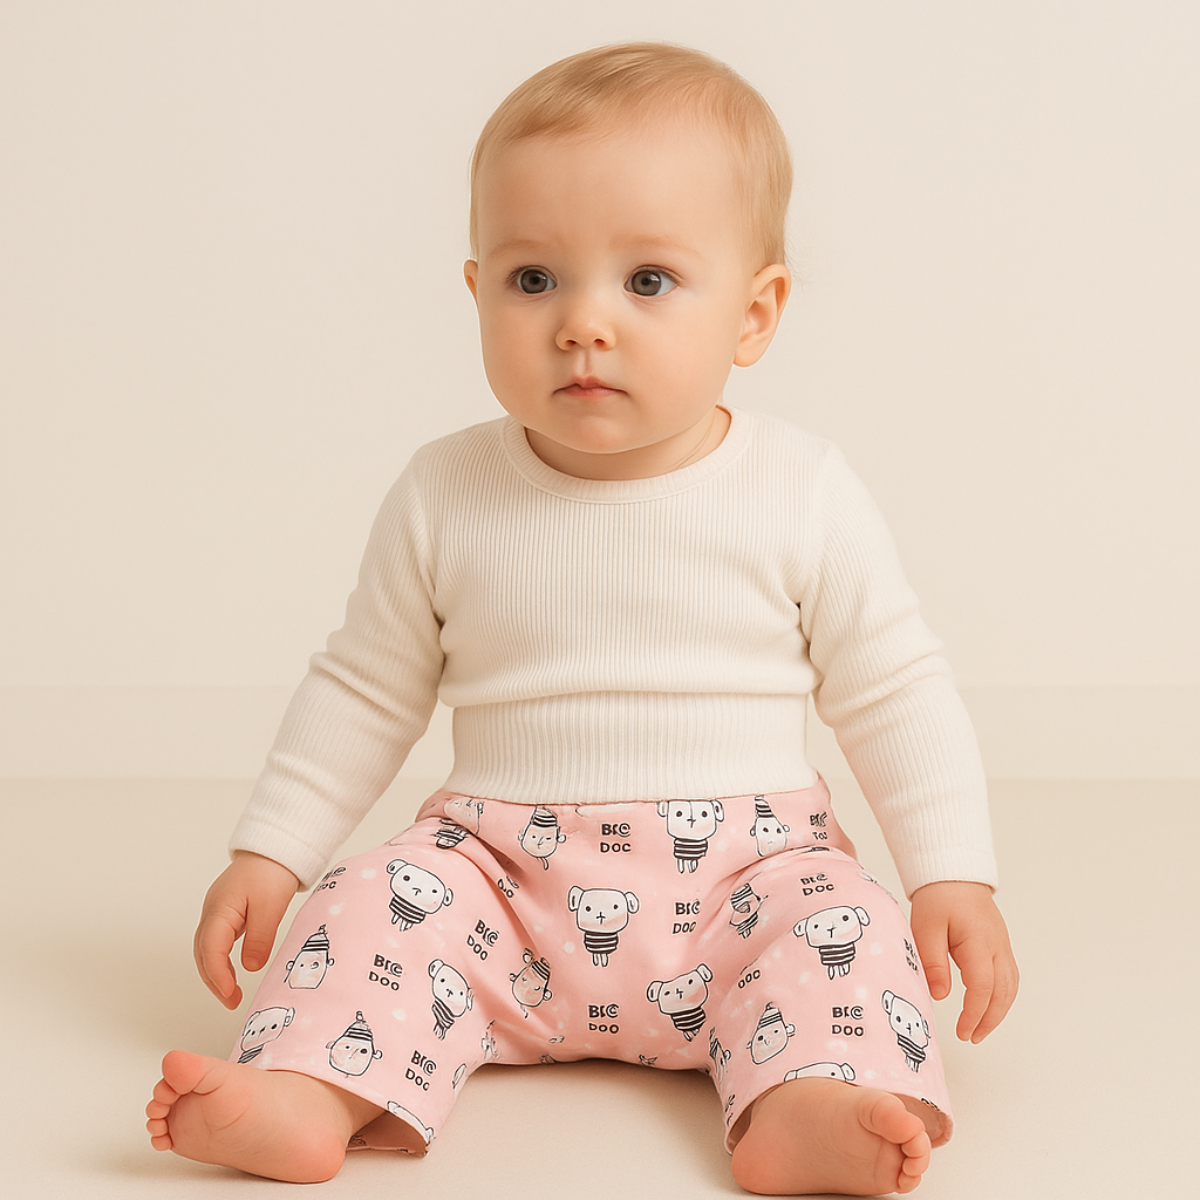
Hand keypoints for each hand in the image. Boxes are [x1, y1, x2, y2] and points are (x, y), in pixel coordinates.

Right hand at [193, 851, 299, 1009]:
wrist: (273, 850)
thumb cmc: (271, 872)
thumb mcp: (270, 906)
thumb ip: (259, 937)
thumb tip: (250, 968)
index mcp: (220, 909)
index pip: (211, 949)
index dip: (218, 975)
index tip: (231, 995)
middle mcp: (212, 912)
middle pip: (203, 953)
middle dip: (214, 981)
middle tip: (231, 1002)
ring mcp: (216, 912)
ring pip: (206, 949)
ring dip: (215, 973)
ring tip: (231, 994)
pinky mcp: (224, 913)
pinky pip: (215, 942)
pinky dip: (220, 961)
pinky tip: (233, 972)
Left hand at [909, 880, 1017, 1042]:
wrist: (955, 876)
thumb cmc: (938, 899)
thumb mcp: (925, 928)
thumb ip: (933, 961)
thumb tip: (940, 995)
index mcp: (978, 941)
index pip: (983, 986)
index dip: (974, 1013)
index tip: (963, 1031)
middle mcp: (997, 946)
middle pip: (1003, 992)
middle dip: (989, 1020)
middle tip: (970, 1037)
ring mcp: (1002, 946)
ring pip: (1010, 987)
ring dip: (998, 1011)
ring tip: (979, 1030)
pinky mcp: (1001, 946)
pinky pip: (1009, 977)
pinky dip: (1002, 997)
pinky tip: (988, 1007)